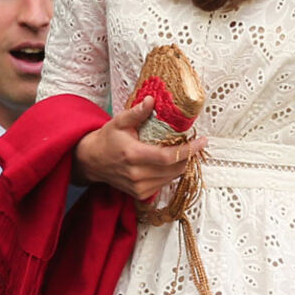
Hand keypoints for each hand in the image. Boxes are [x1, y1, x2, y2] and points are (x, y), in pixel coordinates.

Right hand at [73, 95, 207, 200]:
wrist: (91, 161)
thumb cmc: (107, 139)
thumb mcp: (119, 121)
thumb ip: (137, 112)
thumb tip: (152, 101)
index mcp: (133, 155)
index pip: (168, 157)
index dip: (188, 150)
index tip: (202, 141)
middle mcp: (137, 174)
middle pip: (174, 169)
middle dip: (189, 156)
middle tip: (195, 143)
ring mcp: (139, 187)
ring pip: (172, 177)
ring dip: (182, 164)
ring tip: (184, 150)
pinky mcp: (140, 194)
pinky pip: (164, 183)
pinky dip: (172, 172)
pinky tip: (171, 161)